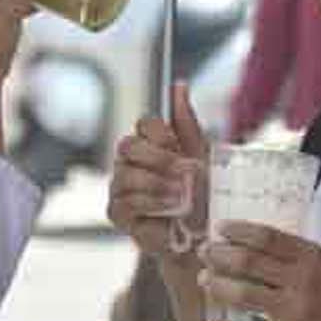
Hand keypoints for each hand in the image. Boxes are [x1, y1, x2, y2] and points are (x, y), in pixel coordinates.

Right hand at [108, 83, 208, 254]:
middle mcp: (130, 162)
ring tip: (181, 195)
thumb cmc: (201, 193)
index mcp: (149, 144)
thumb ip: (186, 121)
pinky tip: (169, 207)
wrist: (202, 234)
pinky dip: (149, 203)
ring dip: (157, 183)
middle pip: (128, 145)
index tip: (179, 146)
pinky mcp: (118, 213)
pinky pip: (125, 201)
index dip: (160, 133)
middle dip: (158, 158)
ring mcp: (120, 187)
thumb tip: (178, 85)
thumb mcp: (199, 154)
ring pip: (125, 174)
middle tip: (185, 172)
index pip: (143, 124)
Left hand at [198, 221, 320, 320]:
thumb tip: (250, 243)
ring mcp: (294, 311)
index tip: (220, 228)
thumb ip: (293, 253)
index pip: (267, 238)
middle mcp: (302, 281)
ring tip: (203, 279)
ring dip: (218, 285)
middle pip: (249, 263)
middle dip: (220, 255)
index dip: (239, 231)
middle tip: (204, 251)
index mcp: (311, 257)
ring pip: (245, 294)